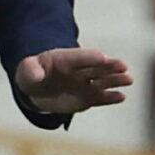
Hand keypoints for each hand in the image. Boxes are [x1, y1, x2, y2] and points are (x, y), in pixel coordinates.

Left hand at [14, 46, 131, 116]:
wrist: (37, 89)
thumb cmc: (33, 74)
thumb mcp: (26, 70)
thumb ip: (31, 71)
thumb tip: (37, 76)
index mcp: (65, 59)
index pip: (79, 57)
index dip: (90, 57)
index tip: (102, 57)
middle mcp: (79, 71)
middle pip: (96, 67)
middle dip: (109, 66)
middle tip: (123, 66)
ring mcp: (85, 84)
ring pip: (102, 81)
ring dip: (115, 80)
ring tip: (128, 80)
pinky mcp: (87, 98)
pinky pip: (100, 98)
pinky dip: (110, 98)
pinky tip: (121, 97)